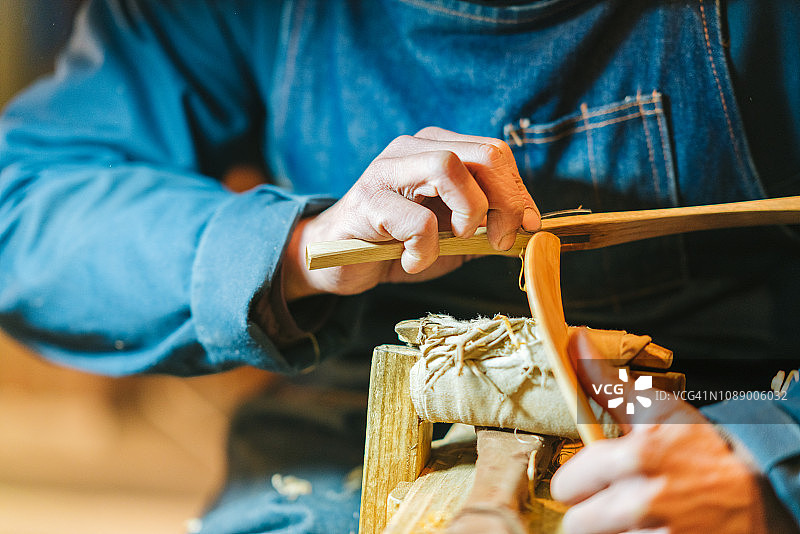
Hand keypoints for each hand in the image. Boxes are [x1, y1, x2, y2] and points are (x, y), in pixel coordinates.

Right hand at [284, 127, 539, 299]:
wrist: (339, 262)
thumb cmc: (398, 245)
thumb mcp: (452, 237)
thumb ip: (486, 227)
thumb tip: (531, 230)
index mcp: (438, 148)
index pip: (495, 154)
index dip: (519, 191)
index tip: (529, 228)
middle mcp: (413, 148)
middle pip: (483, 155)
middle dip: (505, 201)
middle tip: (498, 240)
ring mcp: (387, 170)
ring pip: (449, 167)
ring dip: (468, 214)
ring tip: (455, 241)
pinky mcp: (367, 201)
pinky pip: (417, 221)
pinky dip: (425, 251)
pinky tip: (410, 262)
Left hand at [550, 329, 772, 533]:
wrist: (761, 495)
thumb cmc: (704, 450)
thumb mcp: (658, 410)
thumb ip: (607, 384)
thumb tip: (577, 341)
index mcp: (634, 458)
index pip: (566, 486)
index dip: (578, 483)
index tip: (592, 480)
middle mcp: (643, 502)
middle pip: (577, 524)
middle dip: (591, 513)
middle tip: (613, 501)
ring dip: (615, 532)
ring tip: (640, 516)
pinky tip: (657, 529)